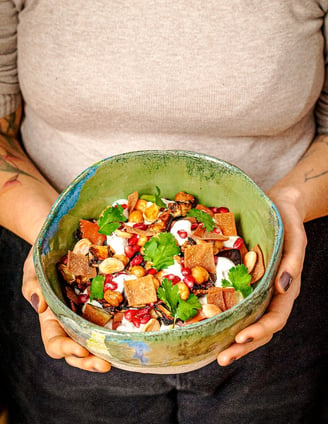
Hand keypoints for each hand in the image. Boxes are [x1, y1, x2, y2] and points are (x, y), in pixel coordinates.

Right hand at [22, 247, 110, 371]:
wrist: (60, 244)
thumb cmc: (42, 259)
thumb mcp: (33, 271)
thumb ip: (33, 288)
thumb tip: (40, 306)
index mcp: (51, 320)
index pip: (55, 343)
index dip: (66, 349)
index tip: (80, 348)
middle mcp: (70, 323)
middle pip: (77, 351)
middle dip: (89, 361)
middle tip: (105, 364)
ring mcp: (87, 315)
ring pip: (95, 341)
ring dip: (105, 352)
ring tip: (118, 357)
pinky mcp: (103, 305)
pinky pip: (110, 321)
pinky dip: (118, 331)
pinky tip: (130, 334)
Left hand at [217, 186, 306, 365]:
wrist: (279, 207)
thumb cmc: (286, 221)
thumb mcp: (295, 237)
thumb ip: (293, 262)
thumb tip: (285, 287)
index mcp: (286, 287)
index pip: (275, 317)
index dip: (259, 330)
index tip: (240, 337)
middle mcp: (273, 293)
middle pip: (261, 328)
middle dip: (243, 346)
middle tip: (221, 358)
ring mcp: (260, 290)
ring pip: (250, 321)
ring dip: (235, 340)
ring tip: (216, 353)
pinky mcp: (247, 282)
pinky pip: (240, 305)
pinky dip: (229, 319)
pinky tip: (213, 326)